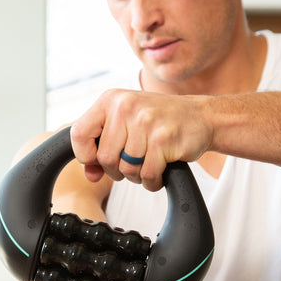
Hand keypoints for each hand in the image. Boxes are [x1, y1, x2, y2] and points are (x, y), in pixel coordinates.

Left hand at [71, 88, 212, 190]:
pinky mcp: (163, 139)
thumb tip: (90, 174)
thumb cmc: (159, 122)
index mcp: (111, 99)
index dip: (85, 155)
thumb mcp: (126, 123)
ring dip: (137, 175)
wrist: (201, 116)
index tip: (96, 161)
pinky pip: (147, 175)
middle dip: (117, 170)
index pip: (79, 133)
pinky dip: (152, 181)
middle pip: (105, 158)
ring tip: (149, 161)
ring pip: (126, 169)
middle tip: (133, 163)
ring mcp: (146, 122)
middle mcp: (126, 106)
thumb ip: (103, 145)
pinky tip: (160, 170)